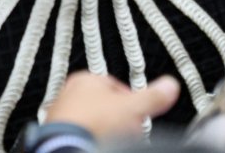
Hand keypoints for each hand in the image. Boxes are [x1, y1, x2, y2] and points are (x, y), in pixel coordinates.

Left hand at [46, 72, 180, 140]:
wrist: (68, 147)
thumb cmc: (93, 123)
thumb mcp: (133, 108)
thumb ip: (153, 97)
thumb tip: (170, 86)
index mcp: (87, 78)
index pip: (117, 86)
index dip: (133, 103)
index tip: (139, 115)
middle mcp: (69, 93)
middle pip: (103, 105)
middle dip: (118, 119)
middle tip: (127, 131)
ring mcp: (60, 114)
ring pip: (90, 122)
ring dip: (103, 132)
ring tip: (111, 142)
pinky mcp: (54, 134)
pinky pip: (79, 136)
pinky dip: (89, 140)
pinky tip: (96, 145)